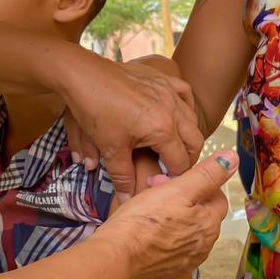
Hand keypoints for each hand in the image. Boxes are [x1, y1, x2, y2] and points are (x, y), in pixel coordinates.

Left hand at [60, 51, 202, 199]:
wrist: (84, 77)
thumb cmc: (95, 110)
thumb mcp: (110, 148)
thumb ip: (122, 177)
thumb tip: (126, 200)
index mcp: (163, 129)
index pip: (180, 161)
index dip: (174, 176)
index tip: (166, 182)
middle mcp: (173, 110)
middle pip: (195, 142)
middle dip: (187, 158)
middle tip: (173, 167)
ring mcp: (170, 92)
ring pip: (193, 119)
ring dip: (188, 135)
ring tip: (174, 146)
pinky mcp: (163, 79)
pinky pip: (185, 94)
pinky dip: (184, 107)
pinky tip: (177, 115)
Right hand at [94, 152, 235, 278]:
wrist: (117, 257)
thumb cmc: (143, 221)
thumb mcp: (177, 189)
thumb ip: (207, 174)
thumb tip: (232, 159)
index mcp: (209, 224)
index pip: (216, 195)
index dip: (194, 182)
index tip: (171, 180)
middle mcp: (204, 245)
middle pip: (201, 213)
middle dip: (183, 198)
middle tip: (156, 191)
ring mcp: (187, 259)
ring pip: (188, 228)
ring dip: (175, 216)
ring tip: (150, 209)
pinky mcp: (170, 269)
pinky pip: (175, 245)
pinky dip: (166, 234)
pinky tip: (148, 230)